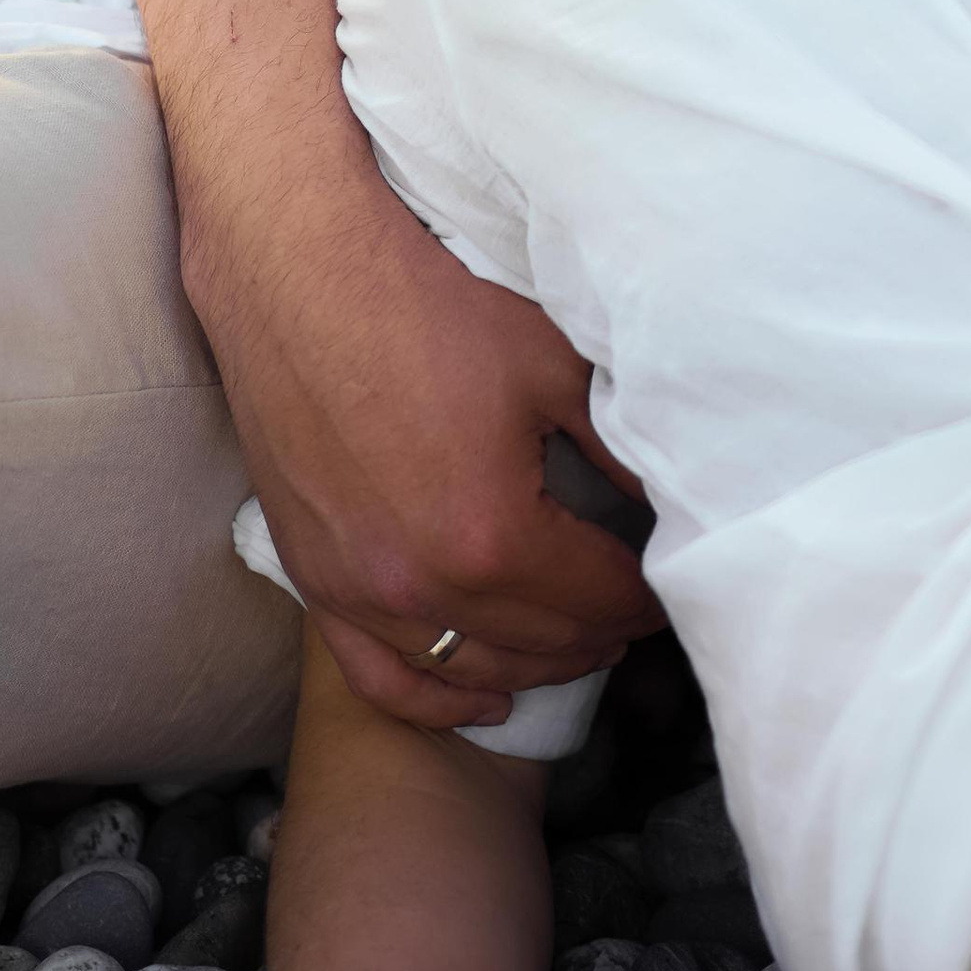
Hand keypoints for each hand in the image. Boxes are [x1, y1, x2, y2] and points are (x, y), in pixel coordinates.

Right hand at [194, 161, 664, 730]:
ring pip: (465, 670)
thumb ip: (614, 446)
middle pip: (538, 643)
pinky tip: (482, 699)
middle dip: (598, 633)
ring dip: (532, 667)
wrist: (301, 271)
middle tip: (635, 612)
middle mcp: (420, 584)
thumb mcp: (548, 365)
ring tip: (578, 643)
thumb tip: (666, 496)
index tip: (669, 588)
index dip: (644, 597)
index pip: (597, 597)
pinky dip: (434, 698)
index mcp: (491, 535)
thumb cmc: (427, 303)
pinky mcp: (314, 576)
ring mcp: (359, 590)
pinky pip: (378, 675)